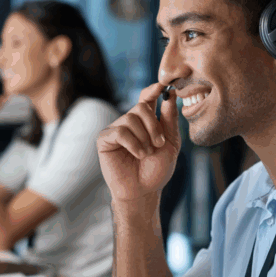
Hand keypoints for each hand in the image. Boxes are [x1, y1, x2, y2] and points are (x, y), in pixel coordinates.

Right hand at [96, 83, 179, 201]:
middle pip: (141, 106)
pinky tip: (137, 154)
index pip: (147, 97)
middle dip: (154, 126)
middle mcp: (130, 122)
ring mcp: (116, 129)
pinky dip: (133, 144)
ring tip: (146, 154)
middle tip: (159, 144)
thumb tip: (170, 94)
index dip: (154, 89)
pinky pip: (120, 132)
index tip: (163, 85)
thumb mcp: (171, 143)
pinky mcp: (105, 139)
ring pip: (131, 119)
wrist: (143, 191)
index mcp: (146, 121)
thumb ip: (170, 119)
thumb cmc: (156, 170)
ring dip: (144, 139)